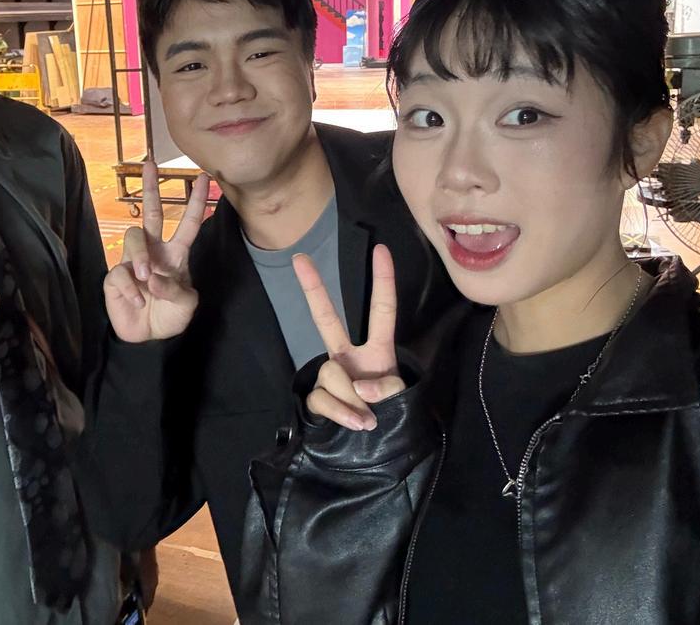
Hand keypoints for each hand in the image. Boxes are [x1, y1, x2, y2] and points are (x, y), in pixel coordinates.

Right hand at [104, 160, 208, 341]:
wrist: (148, 337)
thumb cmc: (170, 316)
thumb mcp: (186, 305)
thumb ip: (176, 289)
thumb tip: (152, 276)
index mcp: (175, 254)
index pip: (187, 223)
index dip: (194, 202)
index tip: (202, 178)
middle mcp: (153, 251)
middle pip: (151, 212)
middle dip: (151, 188)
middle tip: (149, 164)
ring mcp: (132, 262)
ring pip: (133, 237)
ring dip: (140, 256)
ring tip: (145, 276)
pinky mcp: (115, 277)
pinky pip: (120, 273)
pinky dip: (131, 289)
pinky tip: (138, 300)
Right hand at [293, 244, 404, 430]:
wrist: (372, 450)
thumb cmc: (392, 414)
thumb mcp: (400, 398)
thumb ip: (384, 388)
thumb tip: (359, 387)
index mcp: (377, 349)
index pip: (381, 310)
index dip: (382, 280)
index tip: (380, 249)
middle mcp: (348, 355)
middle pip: (327, 318)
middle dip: (313, 288)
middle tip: (299, 258)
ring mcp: (330, 375)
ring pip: (332, 375)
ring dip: (352, 401)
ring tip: (368, 419)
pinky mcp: (317, 396)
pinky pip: (323, 398)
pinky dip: (341, 413)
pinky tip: (355, 425)